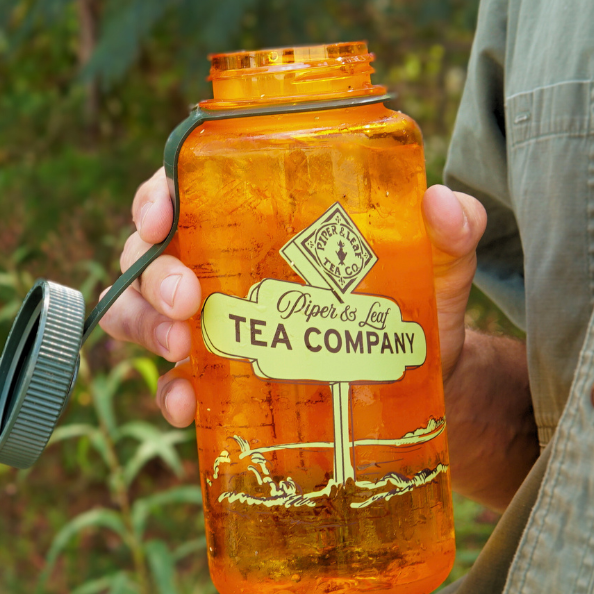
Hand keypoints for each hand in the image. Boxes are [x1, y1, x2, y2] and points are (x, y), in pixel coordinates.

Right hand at [100, 176, 494, 444]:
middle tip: (186, 302)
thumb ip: (451, 233)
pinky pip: (174, 382)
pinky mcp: (224, 380)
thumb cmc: (420, 309)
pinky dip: (169, 392)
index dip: (156, 196)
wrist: (425, 390)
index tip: (160, 216)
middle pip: (152, 253)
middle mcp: (227, 264)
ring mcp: (220, 324)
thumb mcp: (438, 268)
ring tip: (181, 348)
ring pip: (143, 312)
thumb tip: (445, 205)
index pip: (187, 188)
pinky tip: (185, 405)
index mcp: (262, 218)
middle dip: (153, 273)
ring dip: (146, 326)